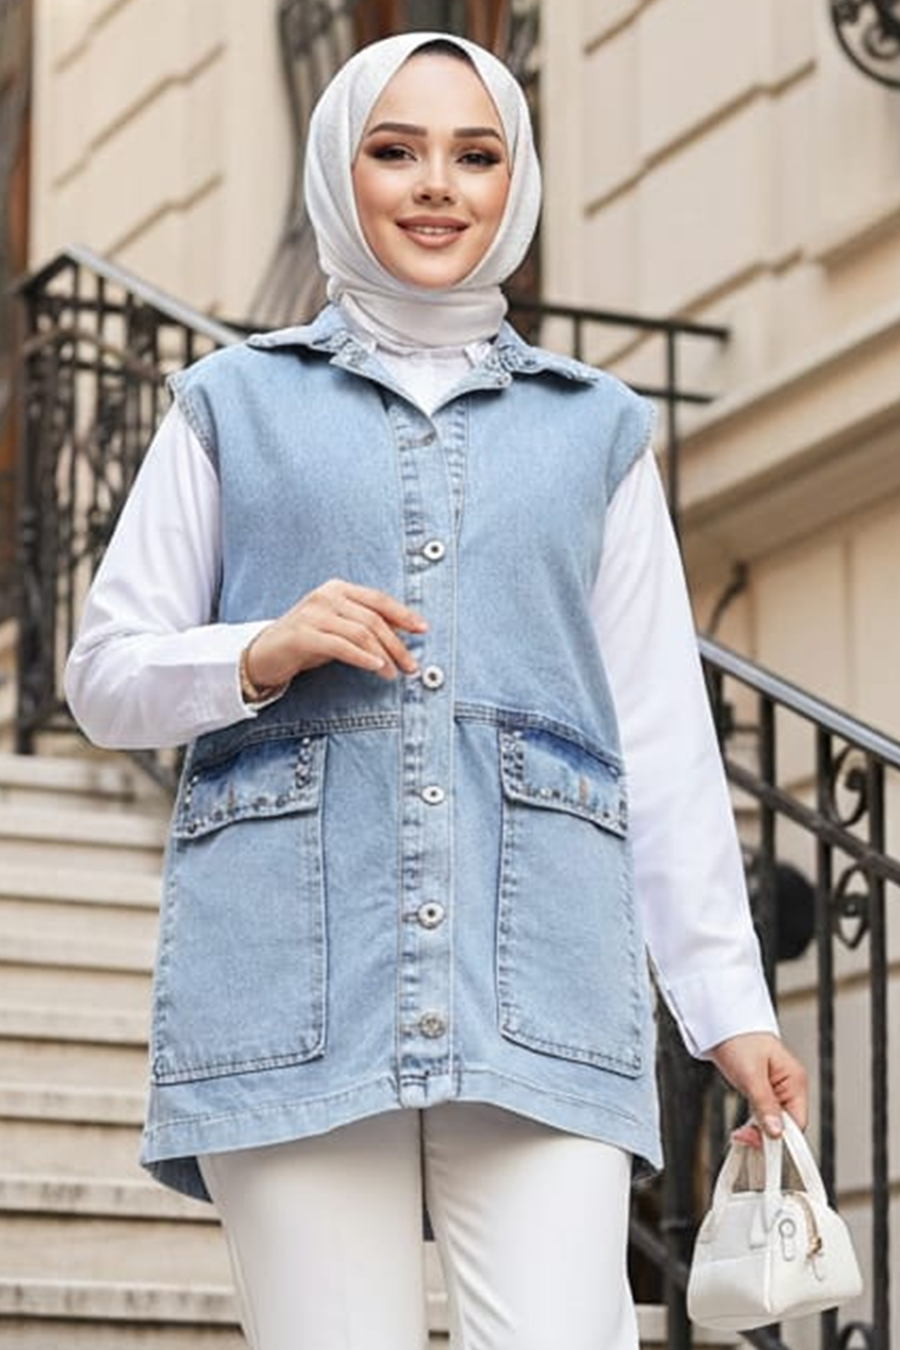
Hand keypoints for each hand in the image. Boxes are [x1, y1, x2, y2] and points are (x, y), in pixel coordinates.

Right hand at [246, 579, 427, 686]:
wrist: (264, 653)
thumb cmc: (307, 640)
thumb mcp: (340, 627)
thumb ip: (367, 623)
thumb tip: (404, 627)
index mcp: (338, 589)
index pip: (378, 599)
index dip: (403, 614)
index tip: (423, 629)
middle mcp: (326, 596)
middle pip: (373, 619)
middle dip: (397, 644)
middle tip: (411, 665)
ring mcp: (313, 614)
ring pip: (360, 633)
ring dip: (383, 655)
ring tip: (395, 673)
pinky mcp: (302, 635)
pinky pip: (340, 646)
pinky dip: (362, 657)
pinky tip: (376, 667)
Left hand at [708, 1031, 807, 1146]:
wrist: (722, 1024)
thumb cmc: (739, 1039)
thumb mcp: (751, 1074)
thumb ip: (764, 1103)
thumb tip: (776, 1131)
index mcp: (794, 1081)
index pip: (798, 1121)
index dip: (781, 1137)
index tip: (760, 1143)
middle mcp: (789, 1087)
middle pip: (787, 1124)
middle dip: (766, 1135)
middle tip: (743, 1137)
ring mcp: (776, 1089)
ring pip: (774, 1122)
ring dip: (758, 1130)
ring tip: (740, 1134)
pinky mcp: (763, 1090)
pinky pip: (765, 1115)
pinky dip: (754, 1123)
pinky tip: (743, 1128)